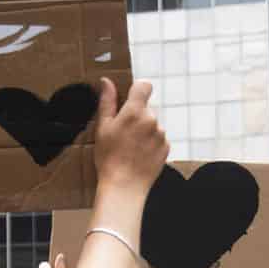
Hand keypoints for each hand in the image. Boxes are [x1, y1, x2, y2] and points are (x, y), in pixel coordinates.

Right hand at [92, 77, 168, 194]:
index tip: (130, 100)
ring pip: (152, 124)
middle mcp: (152, 120)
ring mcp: (161, 135)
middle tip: (122, 133)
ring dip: (144, 131)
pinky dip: (150, 143)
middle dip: (136, 116)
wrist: (124, 186)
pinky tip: (138, 154)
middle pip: (146, 109)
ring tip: (130, 147)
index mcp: (135, 112)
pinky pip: (158, 139)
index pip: (144, 86)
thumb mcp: (102, 128)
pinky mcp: (166, 148)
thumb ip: (107, 102)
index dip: (137, 90)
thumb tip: (107, 82)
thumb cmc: (109, 158)